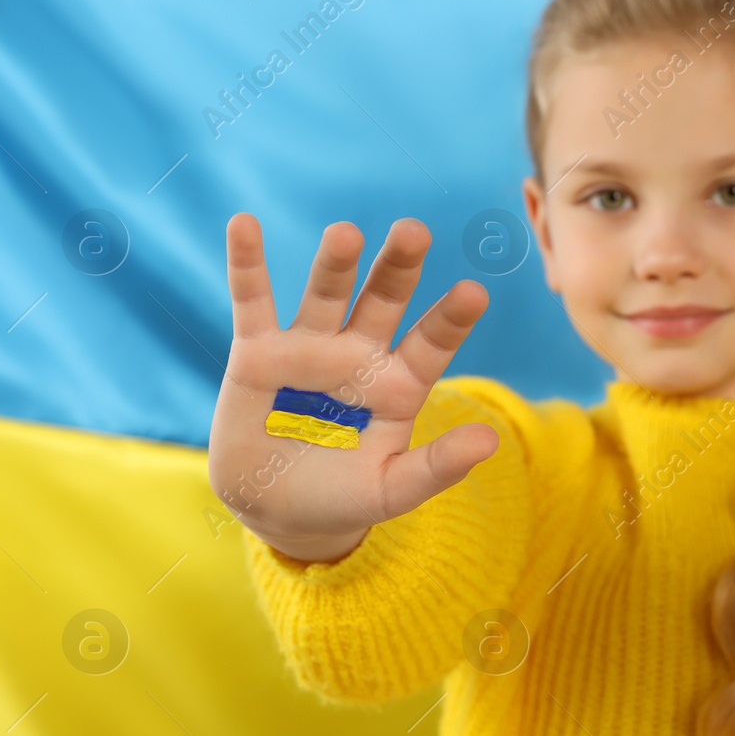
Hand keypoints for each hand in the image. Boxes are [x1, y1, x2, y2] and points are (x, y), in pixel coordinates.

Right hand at [206, 214, 497, 561]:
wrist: (277, 511)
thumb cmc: (345, 497)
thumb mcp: (393, 489)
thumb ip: (438, 466)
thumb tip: (491, 441)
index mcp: (400, 383)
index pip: (432, 343)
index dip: (451, 319)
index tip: (474, 293)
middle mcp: (359, 355)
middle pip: (383, 300)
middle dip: (398, 267)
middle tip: (415, 231)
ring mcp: (309, 348)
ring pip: (325, 294)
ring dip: (334, 263)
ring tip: (346, 234)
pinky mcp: (257, 353)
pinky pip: (252, 301)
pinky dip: (247, 264)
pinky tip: (242, 224)